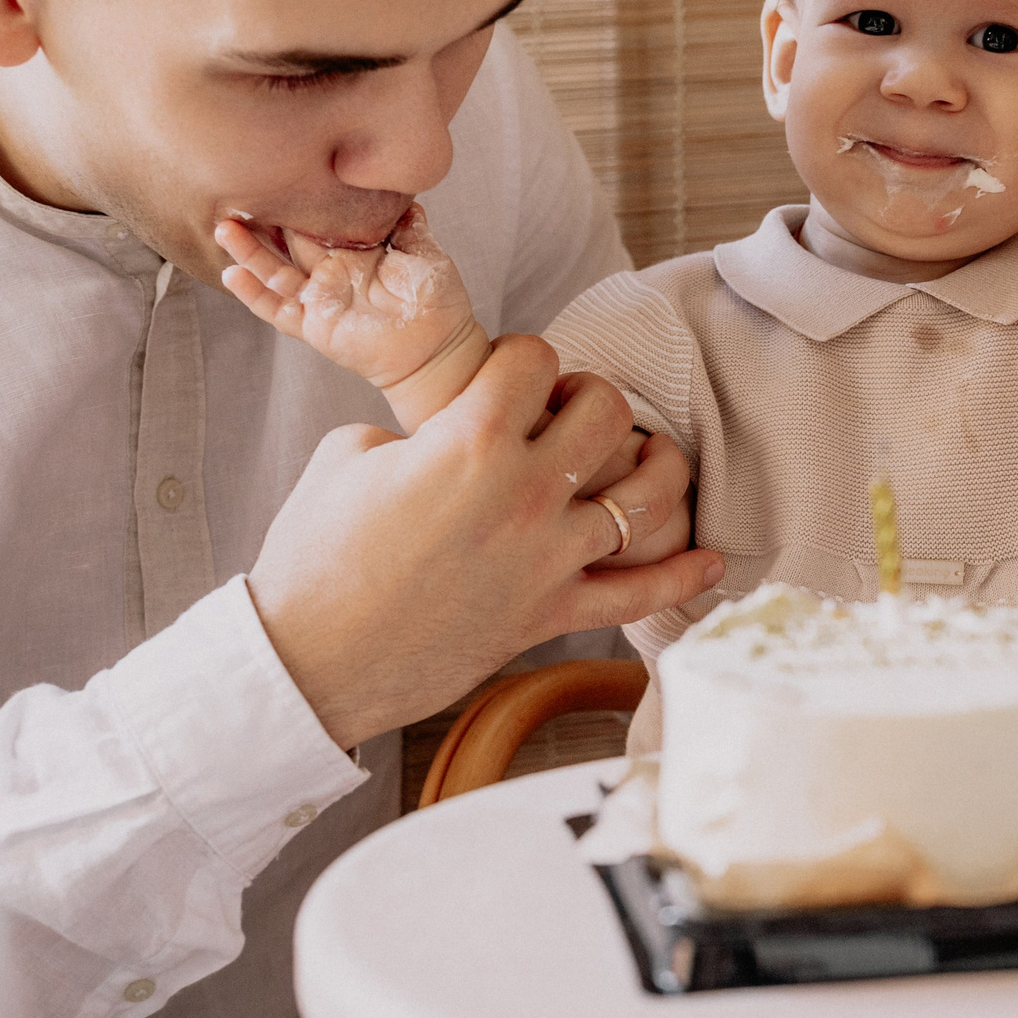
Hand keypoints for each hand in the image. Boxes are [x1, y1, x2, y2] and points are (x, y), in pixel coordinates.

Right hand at [216, 207, 475, 395]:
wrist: (439, 348)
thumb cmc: (435, 301)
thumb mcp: (424, 252)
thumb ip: (409, 224)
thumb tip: (402, 192)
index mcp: (353, 249)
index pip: (318, 219)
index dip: (299, 199)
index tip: (278, 171)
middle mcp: (330, 270)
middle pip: (287, 240)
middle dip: (263, 218)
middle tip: (237, 189)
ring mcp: (318, 297)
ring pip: (273, 271)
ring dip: (248, 251)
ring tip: (223, 227)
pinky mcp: (313, 325)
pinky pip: (277, 309)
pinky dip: (253, 294)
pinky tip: (232, 274)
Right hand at [247, 335, 723, 749]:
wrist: (307, 662)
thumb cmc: (313, 556)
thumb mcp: (349, 454)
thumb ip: (414, 429)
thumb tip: (441, 434)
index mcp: (470, 438)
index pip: (536, 356)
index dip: (522, 355)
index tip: (507, 375)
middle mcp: (525, 492)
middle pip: (606, 409)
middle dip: (589, 397)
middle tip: (561, 415)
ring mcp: (547, 558)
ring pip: (645, 494)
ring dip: (654, 467)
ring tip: (645, 458)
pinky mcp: (551, 616)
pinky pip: (636, 595)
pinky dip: (680, 577)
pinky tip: (710, 559)